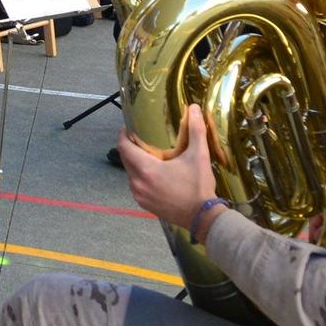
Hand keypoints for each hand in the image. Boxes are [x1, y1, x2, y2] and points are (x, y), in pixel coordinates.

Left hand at [117, 104, 217, 229]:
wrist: (203, 217)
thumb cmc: (198, 186)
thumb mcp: (199, 155)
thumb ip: (195, 130)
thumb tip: (195, 108)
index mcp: (146, 169)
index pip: (123, 147)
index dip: (123, 135)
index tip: (128, 128)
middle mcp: (137, 182)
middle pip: (126, 159)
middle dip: (130, 148)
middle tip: (140, 138)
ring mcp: (139, 195)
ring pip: (130, 173)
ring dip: (135, 163)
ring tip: (148, 155)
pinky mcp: (144, 204)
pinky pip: (136, 185)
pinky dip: (140, 176)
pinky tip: (153, 173)